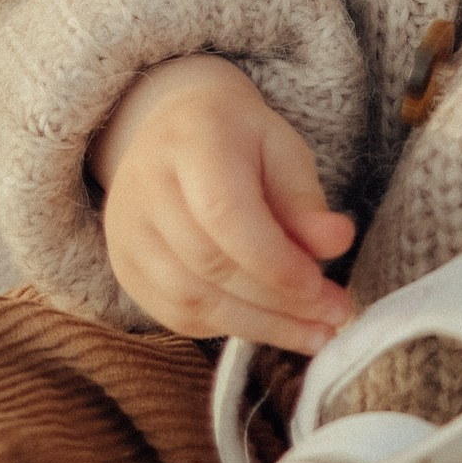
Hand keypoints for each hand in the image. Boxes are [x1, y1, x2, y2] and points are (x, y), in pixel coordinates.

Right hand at [93, 55, 353, 350]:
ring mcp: (126, 231)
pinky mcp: (125, 267)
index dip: (276, 261)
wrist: (175, 129)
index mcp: (190, 141)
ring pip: (191, 300)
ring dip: (260, 326)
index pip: (226, 214)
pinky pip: (177, 315)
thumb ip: (305, 199)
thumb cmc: (238, 140)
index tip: (324, 288)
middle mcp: (145, 185)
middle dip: (279, 302)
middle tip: (333, 317)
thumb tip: (336, 242)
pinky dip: (229, 328)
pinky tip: (271, 327)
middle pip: (209, 264)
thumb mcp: (281, 149)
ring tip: (313, 333)